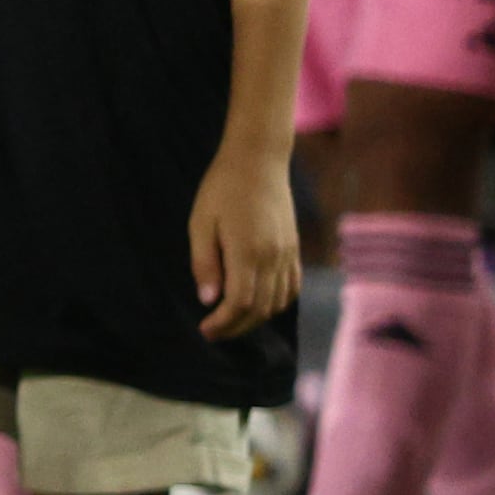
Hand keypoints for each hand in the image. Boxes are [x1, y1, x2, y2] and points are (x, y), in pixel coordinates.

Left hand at [193, 140, 300, 336]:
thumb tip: (208, 300)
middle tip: (213, 332)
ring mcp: (288, 254)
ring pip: (278, 302)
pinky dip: (276, 303)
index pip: (240, 303)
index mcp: (248, 252)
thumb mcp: (201, 222)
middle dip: (236, 327)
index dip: (223, 323)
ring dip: (255, 319)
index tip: (204, 331)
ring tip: (231, 321)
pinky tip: (258, 305)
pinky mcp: (294, 248)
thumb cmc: (222, 189)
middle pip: (260, 309)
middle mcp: (273, 257)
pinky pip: (292, 287)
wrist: (258, 161)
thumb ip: (205, 263)